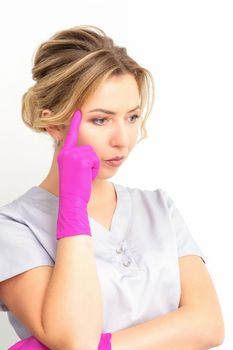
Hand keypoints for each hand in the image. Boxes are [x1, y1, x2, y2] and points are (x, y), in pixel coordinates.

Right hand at [56, 109, 99, 239]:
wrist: (72, 199)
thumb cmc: (75, 186)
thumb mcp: (73, 169)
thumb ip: (76, 157)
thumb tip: (86, 150)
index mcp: (64, 153)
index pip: (71, 134)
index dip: (75, 122)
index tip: (78, 109)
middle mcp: (66, 152)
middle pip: (88, 145)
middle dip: (91, 160)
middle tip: (83, 173)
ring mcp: (72, 155)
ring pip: (93, 152)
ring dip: (93, 165)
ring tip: (84, 175)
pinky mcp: (80, 160)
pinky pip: (95, 159)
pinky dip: (94, 169)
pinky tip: (86, 176)